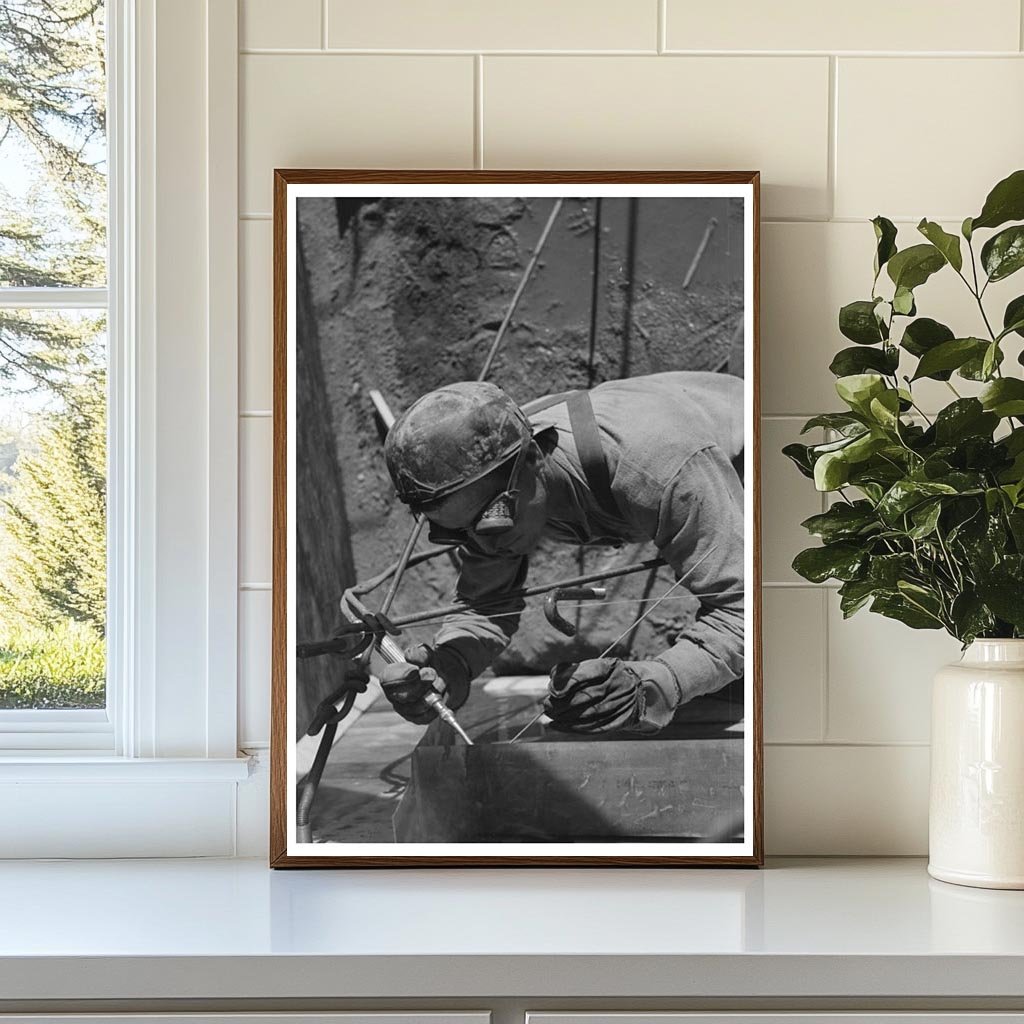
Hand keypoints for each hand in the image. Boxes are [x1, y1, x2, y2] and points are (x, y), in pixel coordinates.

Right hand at [379, 644, 469, 724]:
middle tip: (432, 673)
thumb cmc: (427, 663)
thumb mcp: (425, 653)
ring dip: (432, 692)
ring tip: (440, 681)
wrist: (438, 676)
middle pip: (403, 695)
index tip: (416, 670)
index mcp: (389, 676)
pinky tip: (439, 693)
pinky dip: (436, 704)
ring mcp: (403, 708)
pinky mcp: (415, 718)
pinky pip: (426, 716)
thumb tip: (410, 656)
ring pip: (417, 706)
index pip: (388, 679)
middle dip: (420, 685)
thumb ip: (418, 653)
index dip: (402, 676)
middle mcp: (393, 695)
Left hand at [544, 658, 682, 733]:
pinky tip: (560, 727)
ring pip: (591, 713)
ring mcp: (624, 703)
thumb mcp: (604, 666)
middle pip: (587, 695)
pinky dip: (576, 728)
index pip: (588, 672)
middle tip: (546, 706)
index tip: (553, 689)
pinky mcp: (625, 719)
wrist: (657, 687)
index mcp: (613, 667)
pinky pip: (598, 726)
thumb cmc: (619, 675)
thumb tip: (553, 683)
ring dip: (566, 718)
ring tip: (550, 718)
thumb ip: (578, 673)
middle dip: (563, 703)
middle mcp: (620, 684)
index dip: (568, 682)